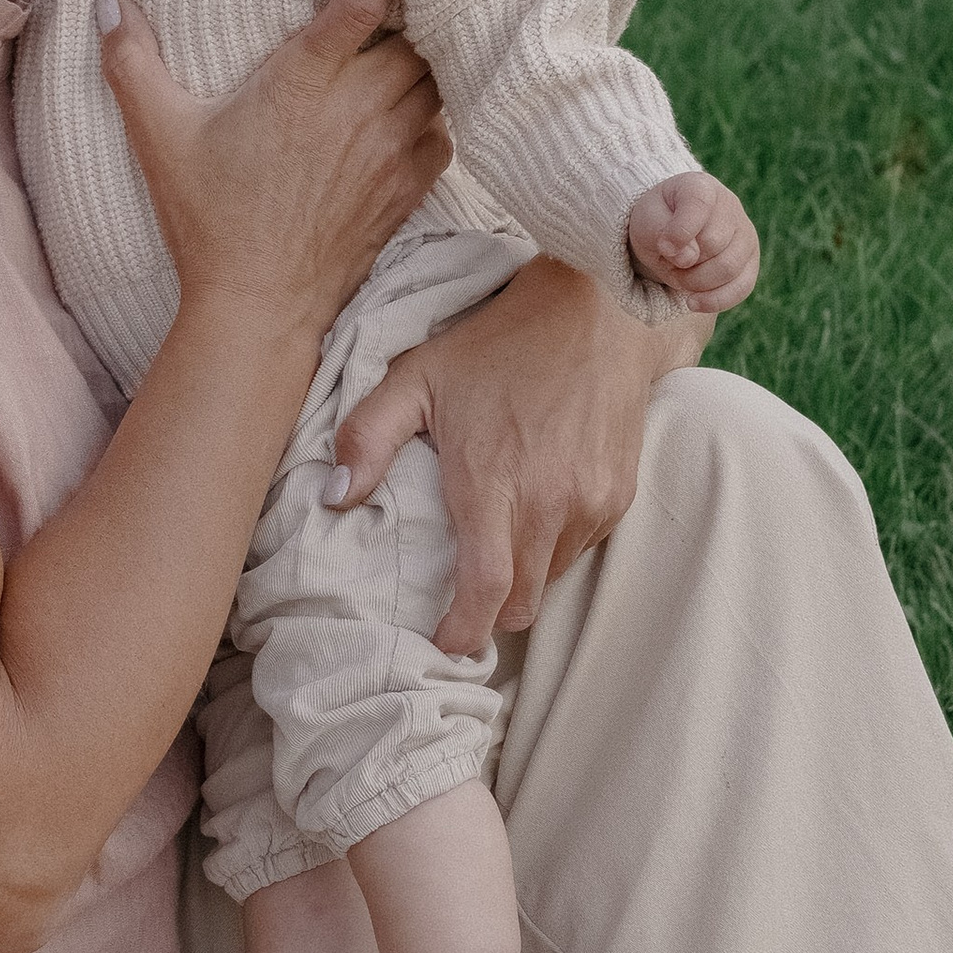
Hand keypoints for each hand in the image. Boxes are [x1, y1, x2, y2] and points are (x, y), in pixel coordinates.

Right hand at [98, 0, 449, 344]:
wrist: (259, 306)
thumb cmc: (208, 219)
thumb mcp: (159, 137)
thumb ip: (132, 62)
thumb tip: (108, 3)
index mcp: (302, 81)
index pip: (365, 0)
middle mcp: (359, 107)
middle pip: (416, 33)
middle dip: (407, 15)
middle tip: (390, 4)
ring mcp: (391, 149)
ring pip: (436, 79)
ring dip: (424, 61)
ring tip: (402, 52)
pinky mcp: (408, 187)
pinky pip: (444, 131)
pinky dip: (433, 115)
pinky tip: (407, 115)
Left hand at [330, 258, 707, 652]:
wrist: (599, 310)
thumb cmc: (499, 342)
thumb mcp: (417, 375)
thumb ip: (367, 437)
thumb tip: (333, 497)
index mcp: (493, 482)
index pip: (485, 590)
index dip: (462, 630)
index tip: (442, 642)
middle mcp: (549, 503)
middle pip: (520, 603)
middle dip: (489, 613)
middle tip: (462, 597)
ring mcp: (591, 502)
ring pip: (551, 578)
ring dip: (522, 576)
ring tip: (498, 537)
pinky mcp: (619, 495)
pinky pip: (582, 549)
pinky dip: (554, 547)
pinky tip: (535, 507)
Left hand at [626, 171, 759, 315]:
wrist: (670, 231)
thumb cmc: (658, 220)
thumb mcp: (646, 220)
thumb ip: (662, 232)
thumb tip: (689, 258)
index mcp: (701, 186)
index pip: (699, 204)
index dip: (681, 231)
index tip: (664, 247)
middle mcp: (730, 206)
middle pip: (713, 243)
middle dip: (684, 262)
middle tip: (668, 260)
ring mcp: (745, 234)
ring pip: (728, 269)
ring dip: (695, 282)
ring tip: (679, 275)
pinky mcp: (751, 262)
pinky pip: (742, 288)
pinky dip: (715, 300)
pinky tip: (693, 302)